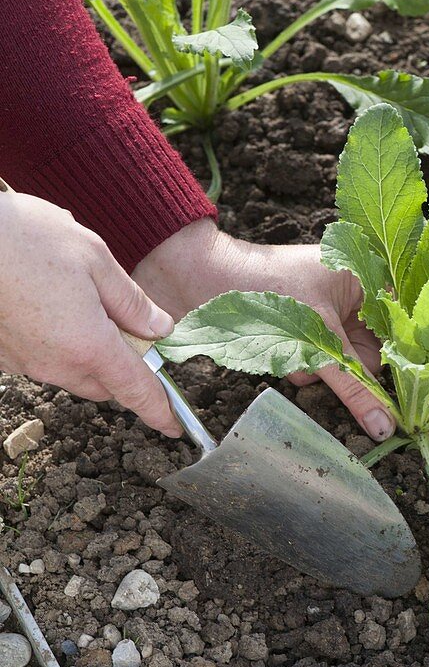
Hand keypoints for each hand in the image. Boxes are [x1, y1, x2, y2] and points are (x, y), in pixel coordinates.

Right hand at [0, 194, 180, 436]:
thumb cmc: (25, 239)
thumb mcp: (94, 258)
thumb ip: (131, 300)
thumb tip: (159, 328)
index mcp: (88, 345)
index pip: (135, 390)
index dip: (159, 411)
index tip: (174, 427)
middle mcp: (56, 364)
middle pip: (104, 383)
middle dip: (123, 368)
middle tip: (128, 327)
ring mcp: (25, 363)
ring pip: (72, 373)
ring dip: (88, 354)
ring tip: (81, 303)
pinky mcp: (4, 355)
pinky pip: (44, 360)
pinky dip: (58, 344)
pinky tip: (51, 305)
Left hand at [133, 220, 396, 440]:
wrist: (197, 276)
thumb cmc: (262, 284)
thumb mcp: (315, 335)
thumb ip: (353, 384)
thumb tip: (386, 427)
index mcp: (375, 276)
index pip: (425, 325)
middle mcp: (363, 296)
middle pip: (392, 353)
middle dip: (370, 378)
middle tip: (373, 409)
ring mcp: (338, 316)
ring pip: (356, 367)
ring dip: (332, 378)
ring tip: (301, 366)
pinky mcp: (313, 335)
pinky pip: (328, 368)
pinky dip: (310, 373)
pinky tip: (288, 366)